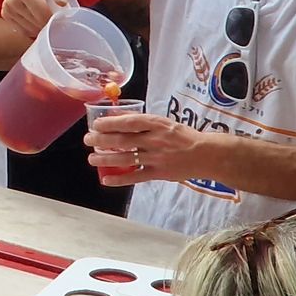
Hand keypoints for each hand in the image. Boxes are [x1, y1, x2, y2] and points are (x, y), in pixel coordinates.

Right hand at [0, 0, 70, 37]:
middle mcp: (12, 1)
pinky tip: (37, 18)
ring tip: (45, 13)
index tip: (64, 16)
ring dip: (41, 27)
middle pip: (37, 24)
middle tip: (56, 14)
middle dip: (49, 23)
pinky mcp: (6, 14)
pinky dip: (32, 28)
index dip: (57, 20)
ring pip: (30, 30)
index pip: (43, 16)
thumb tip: (62, 3)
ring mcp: (7, 8)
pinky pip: (22, 30)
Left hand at [85, 112, 205, 185]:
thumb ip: (141, 120)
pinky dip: (120, 179)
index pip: (129, 122)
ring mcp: (157, 158)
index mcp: (157, 124)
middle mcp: (155, 140)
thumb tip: (116, 115)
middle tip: (88, 140)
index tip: (96, 124)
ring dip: (105, 159)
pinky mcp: (160, 173)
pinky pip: (136, 177)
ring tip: (92, 159)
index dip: (110, 123)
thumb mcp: (164, 122)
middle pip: (123, 140)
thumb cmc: (182, 136)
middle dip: (101, 141)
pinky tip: (106, 179)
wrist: (207, 154)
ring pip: (126, 158)